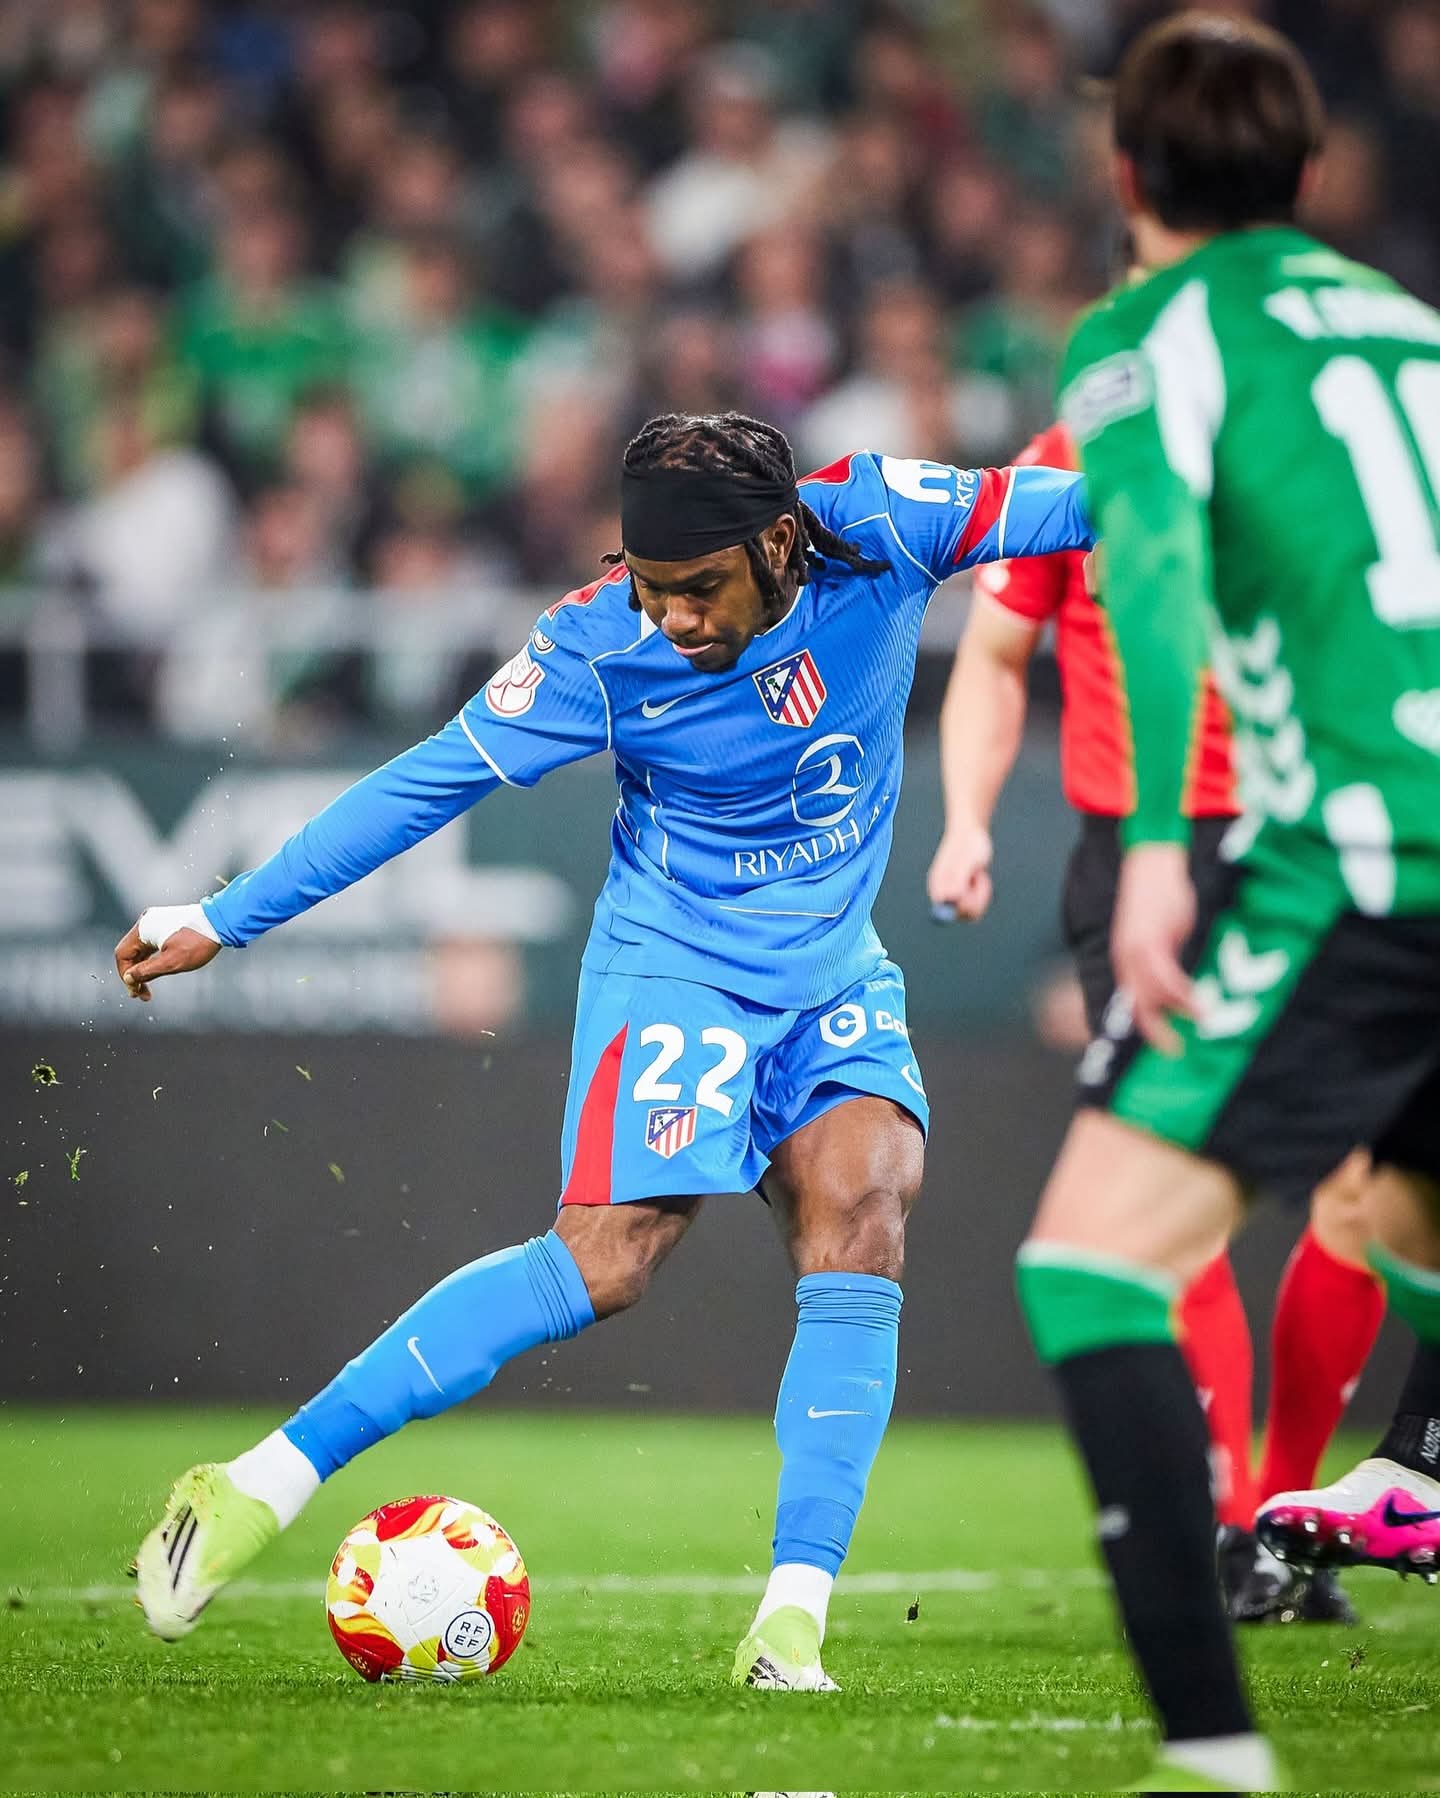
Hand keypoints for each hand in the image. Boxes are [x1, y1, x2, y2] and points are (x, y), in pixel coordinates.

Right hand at [115, 907, 221, 1000]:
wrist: (222, 921)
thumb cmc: (199, 941)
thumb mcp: (172, 962)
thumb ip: (147, 971)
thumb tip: (129, 978)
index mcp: (144, 928)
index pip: (122, 954)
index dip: (125, 975)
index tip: (135, 992)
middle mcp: (146, 921)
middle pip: (130, 952)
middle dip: (134, 975)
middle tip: (141, 994)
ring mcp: (156, 921)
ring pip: (141, 949)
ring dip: (143, 968)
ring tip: (148, 987)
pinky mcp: (166, 924)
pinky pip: (151, 944)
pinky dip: (151, 959)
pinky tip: (156, 971)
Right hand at [927, 820, 993, 921]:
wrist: (970, 832)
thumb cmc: (969, 843)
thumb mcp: (968, 861)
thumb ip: (959, 879)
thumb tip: (953, 898)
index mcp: (938, 885)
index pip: (947, 912)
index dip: (963, 907)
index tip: (972, 892)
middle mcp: (943, 892)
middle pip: (961, 915)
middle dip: (976, 900)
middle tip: (980, 879)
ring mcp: (953, 894)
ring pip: (971, 911)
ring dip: (980, 895)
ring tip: (979, 875)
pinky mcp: (963, 893)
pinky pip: (976, 904)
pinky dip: (982, 893)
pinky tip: (979, 876)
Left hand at [1111, 842, 1195, 1054]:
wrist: (1152, 864)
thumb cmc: (1158, 897)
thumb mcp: (1158, 933)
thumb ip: (1163, 957)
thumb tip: (1177, 980)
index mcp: (1126, 960)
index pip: (1131, 1003)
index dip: (1146, 1026)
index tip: (1165, 1044)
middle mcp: (1126, 960)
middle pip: (1137, 1007)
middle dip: (1156, 1032)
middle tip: (1177, 1050)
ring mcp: (1137, 953)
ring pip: (1153, 996)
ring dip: (1178, 1014)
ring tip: (1203, 1023)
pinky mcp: (1152, 943)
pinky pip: (1167, 979)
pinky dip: (1183, 997)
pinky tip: (1198, 1006)